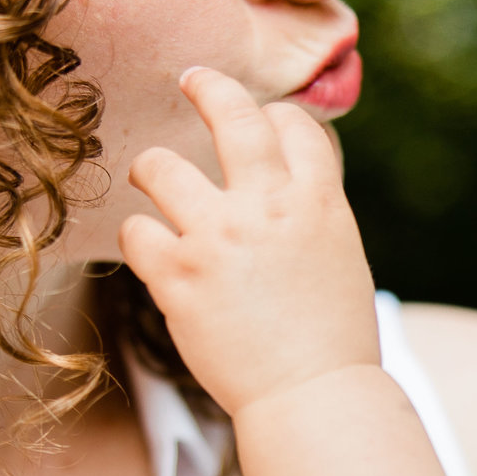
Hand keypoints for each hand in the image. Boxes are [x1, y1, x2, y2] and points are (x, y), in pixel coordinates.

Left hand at [120, 67, 382, 416]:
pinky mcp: (178, 277)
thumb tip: (282, 186)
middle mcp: (266, 206)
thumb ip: (309, 212)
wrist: (313, 396)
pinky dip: (140, 237)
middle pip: (230, 114)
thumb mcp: (341, 256)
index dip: (273, 119)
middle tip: (192, 79)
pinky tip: (152, 249)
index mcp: (317, 198)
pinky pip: (136, 231)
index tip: (261, 125)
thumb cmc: (333, 339)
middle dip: (207, 86)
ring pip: (160, 167)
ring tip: (150, 177)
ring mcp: (218, 238)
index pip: (290, 123)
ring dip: (152, 168)